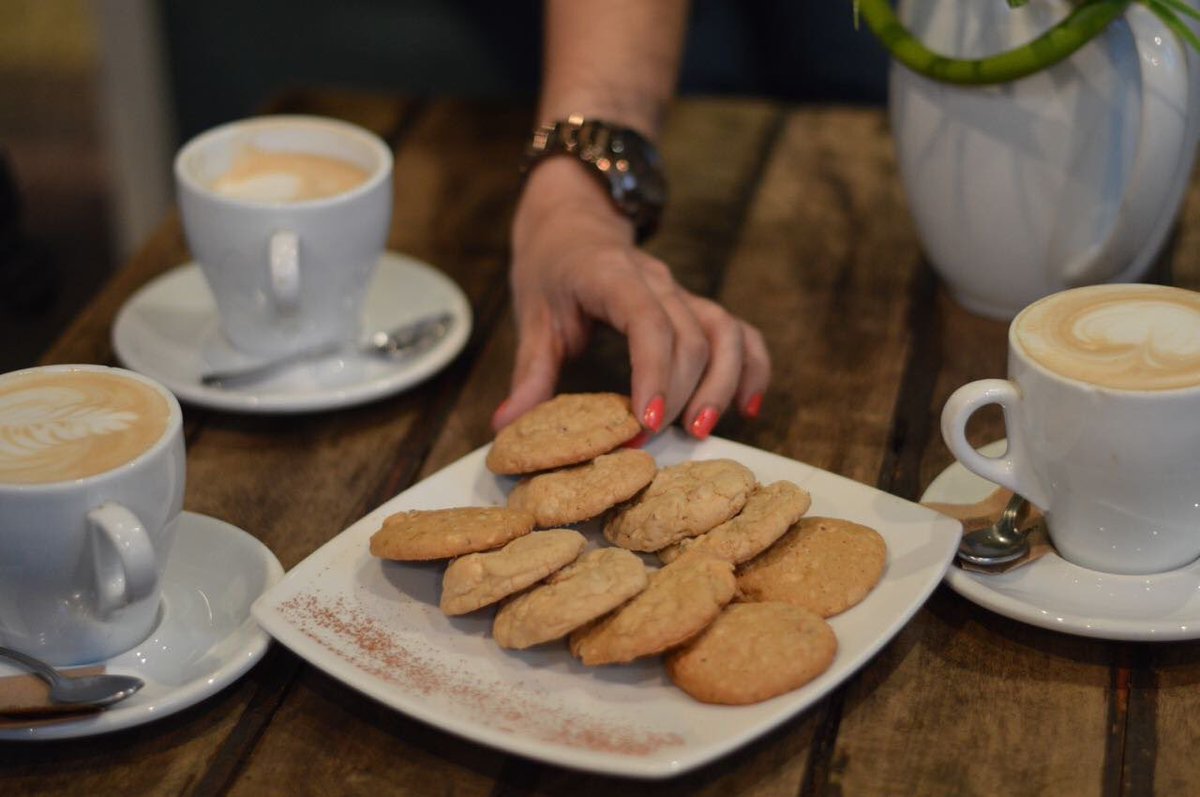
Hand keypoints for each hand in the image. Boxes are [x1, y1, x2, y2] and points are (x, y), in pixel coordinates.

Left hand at [492, 159, 770, 437]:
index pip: (647, 322)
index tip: (645, 422)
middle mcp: (657, 281)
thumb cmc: (551, 268)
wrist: (573, 221)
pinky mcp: (696, 306)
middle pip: (691, 335)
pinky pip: (740, 333)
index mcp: (611, 276)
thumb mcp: (531, 317)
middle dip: (679, 394)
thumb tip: (505, 425)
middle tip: (654, 441)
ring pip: (724, 332)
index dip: (654, 373)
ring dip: (722, 383)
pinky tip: (746, 408)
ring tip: (701, 430)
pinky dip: (751, 368)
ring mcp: (682, 292)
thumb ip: (528, 373)